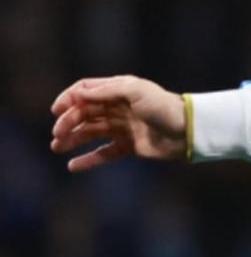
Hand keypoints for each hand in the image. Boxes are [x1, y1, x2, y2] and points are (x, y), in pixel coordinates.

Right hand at [50, 75, 188, 170]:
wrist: (188, 131)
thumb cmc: (164, 107)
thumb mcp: (135, 91)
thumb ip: (106, 91)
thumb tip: (78, 94)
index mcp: (118, 90)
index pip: (85, 92)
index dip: (68, 100)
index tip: (56, 111)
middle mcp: (118, 108)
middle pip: (84, 113)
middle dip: (68, 122)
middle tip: (58, 134)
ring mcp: (123, 128)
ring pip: (91, 133)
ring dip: (72, 139)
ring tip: (57, 147)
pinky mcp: (130, 147)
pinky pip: (105, 153)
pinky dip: (89, 159)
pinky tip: (73, 166)